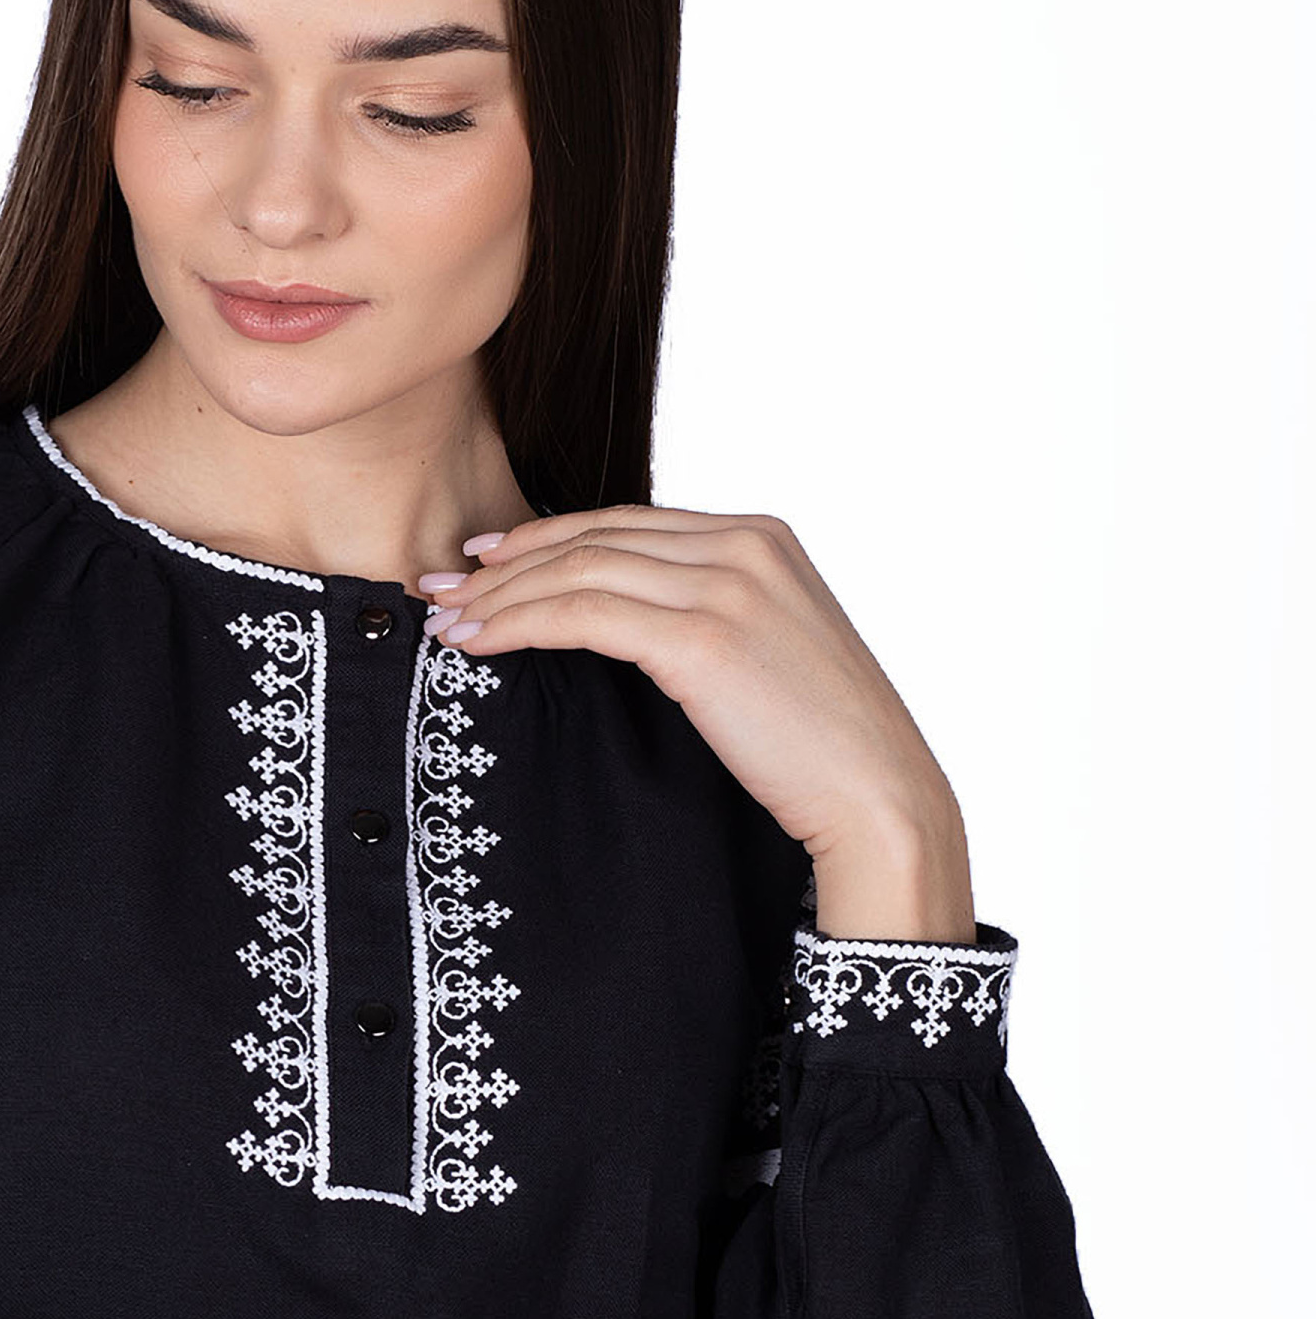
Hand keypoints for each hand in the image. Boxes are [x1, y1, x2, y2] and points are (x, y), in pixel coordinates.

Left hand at [417, 505, 958, 871]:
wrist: (877, 796)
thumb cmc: (820, 747)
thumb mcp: (767, 651)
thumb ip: (707, 615)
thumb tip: (627, 625)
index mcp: (762, 537)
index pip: (628, 523)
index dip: (546, 538)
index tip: (486, 561)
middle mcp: (745, 544)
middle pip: (595, 537)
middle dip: (506, 563)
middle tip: (441, 587)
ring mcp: (728, 585)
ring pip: (580, 569)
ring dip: (499, 595)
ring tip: (446, 622)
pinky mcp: (704, 637)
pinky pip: (584, 614)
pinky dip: (519, 624)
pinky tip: (476, 644)